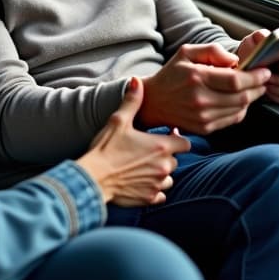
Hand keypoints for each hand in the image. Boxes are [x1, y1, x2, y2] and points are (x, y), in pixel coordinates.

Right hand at [77, 78, 190, 206]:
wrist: (93, 177)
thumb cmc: (105, 148)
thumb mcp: (118, 121)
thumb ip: (132, 101)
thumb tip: (137, 81)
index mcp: (161, 146)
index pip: (185, 143)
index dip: (177, 139)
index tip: (166, 137)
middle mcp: (164, 166)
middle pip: (176, 160)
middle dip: (165, 156)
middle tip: (146, 152)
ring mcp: (158, 183)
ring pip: (169, 178)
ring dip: (160, 173)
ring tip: (143, 167)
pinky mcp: (149, 198)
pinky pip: (161, 195)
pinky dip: (154, 190)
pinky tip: (141, 183)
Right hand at [137, 42, 269, 133]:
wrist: (153, 101)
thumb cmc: (172, 74)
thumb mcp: (186, 52)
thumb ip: (212, 50)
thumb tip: (235, 61)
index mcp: (197, 78)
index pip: (236, 80)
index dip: (255, 77)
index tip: (264, 71)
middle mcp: (200, 99)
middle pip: (242, 97)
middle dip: (258, 87)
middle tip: (263, 80)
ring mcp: (203, 116)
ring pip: (240, 109)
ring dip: (251, 98)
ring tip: (250, 89)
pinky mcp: (204, 128)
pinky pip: (232, 119)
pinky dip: (240, 109)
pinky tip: (237, 100)